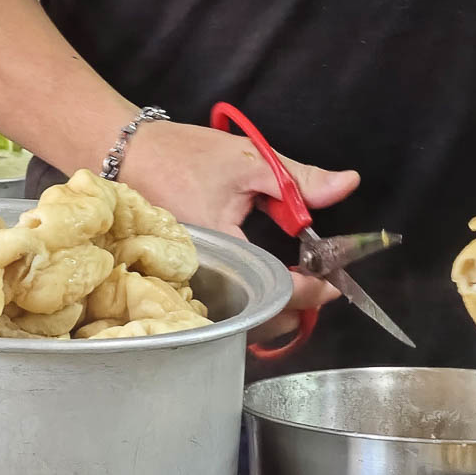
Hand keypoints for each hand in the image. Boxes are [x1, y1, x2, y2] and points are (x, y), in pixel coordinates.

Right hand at [118, 119, 360, 341]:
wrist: (128, 153)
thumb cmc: (183, 155)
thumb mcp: (249, 160)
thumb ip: (300, 177)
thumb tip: (347, 183)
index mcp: (219, 244)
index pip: (271, 285)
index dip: (307, 291)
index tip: (331, 285)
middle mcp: (200, 272)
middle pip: (254, 317)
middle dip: (292, 311)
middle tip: (320, 294)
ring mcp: (188, 282)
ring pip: (236, 320)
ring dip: (271, 314)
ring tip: (298, 295)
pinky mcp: (183, 282)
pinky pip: (220, 307)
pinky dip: (247, 306)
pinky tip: (265, 292)